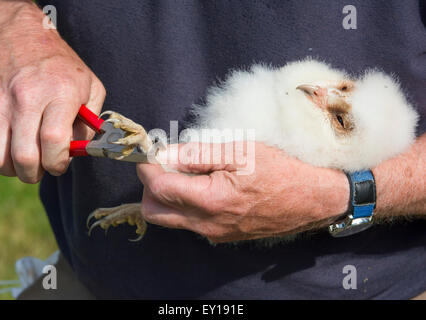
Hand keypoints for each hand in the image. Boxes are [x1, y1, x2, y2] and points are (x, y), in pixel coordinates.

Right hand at [0, 1, 105, 181]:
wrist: (17, 33)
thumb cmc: (59, 65)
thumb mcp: (90, 86)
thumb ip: (91, 121)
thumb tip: (80, 151)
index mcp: (60, 93)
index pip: (54, 141)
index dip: (57, 163)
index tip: (59, 165)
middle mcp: (26, 97)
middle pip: (24, 156)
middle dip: (34, 174)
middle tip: (39, 169)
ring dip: (9, 168)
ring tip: (19, 161)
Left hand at [137, 142, 349, 242]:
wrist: (311, 199)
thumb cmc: (279, 170)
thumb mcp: (238, 151)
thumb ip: (196, 154)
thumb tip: (164, 154)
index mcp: (209, 200)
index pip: (158, 187)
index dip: (147, 167)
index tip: (148, 151)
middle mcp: (207, 224)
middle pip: (154, 212)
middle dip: (149, 187)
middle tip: (163, 164)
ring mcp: (214, 234)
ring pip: (170, 220)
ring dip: (166, 196)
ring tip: (184, 172)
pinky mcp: (222, 236)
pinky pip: (190, 223)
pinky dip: (185, 205)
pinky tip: (202, 186)